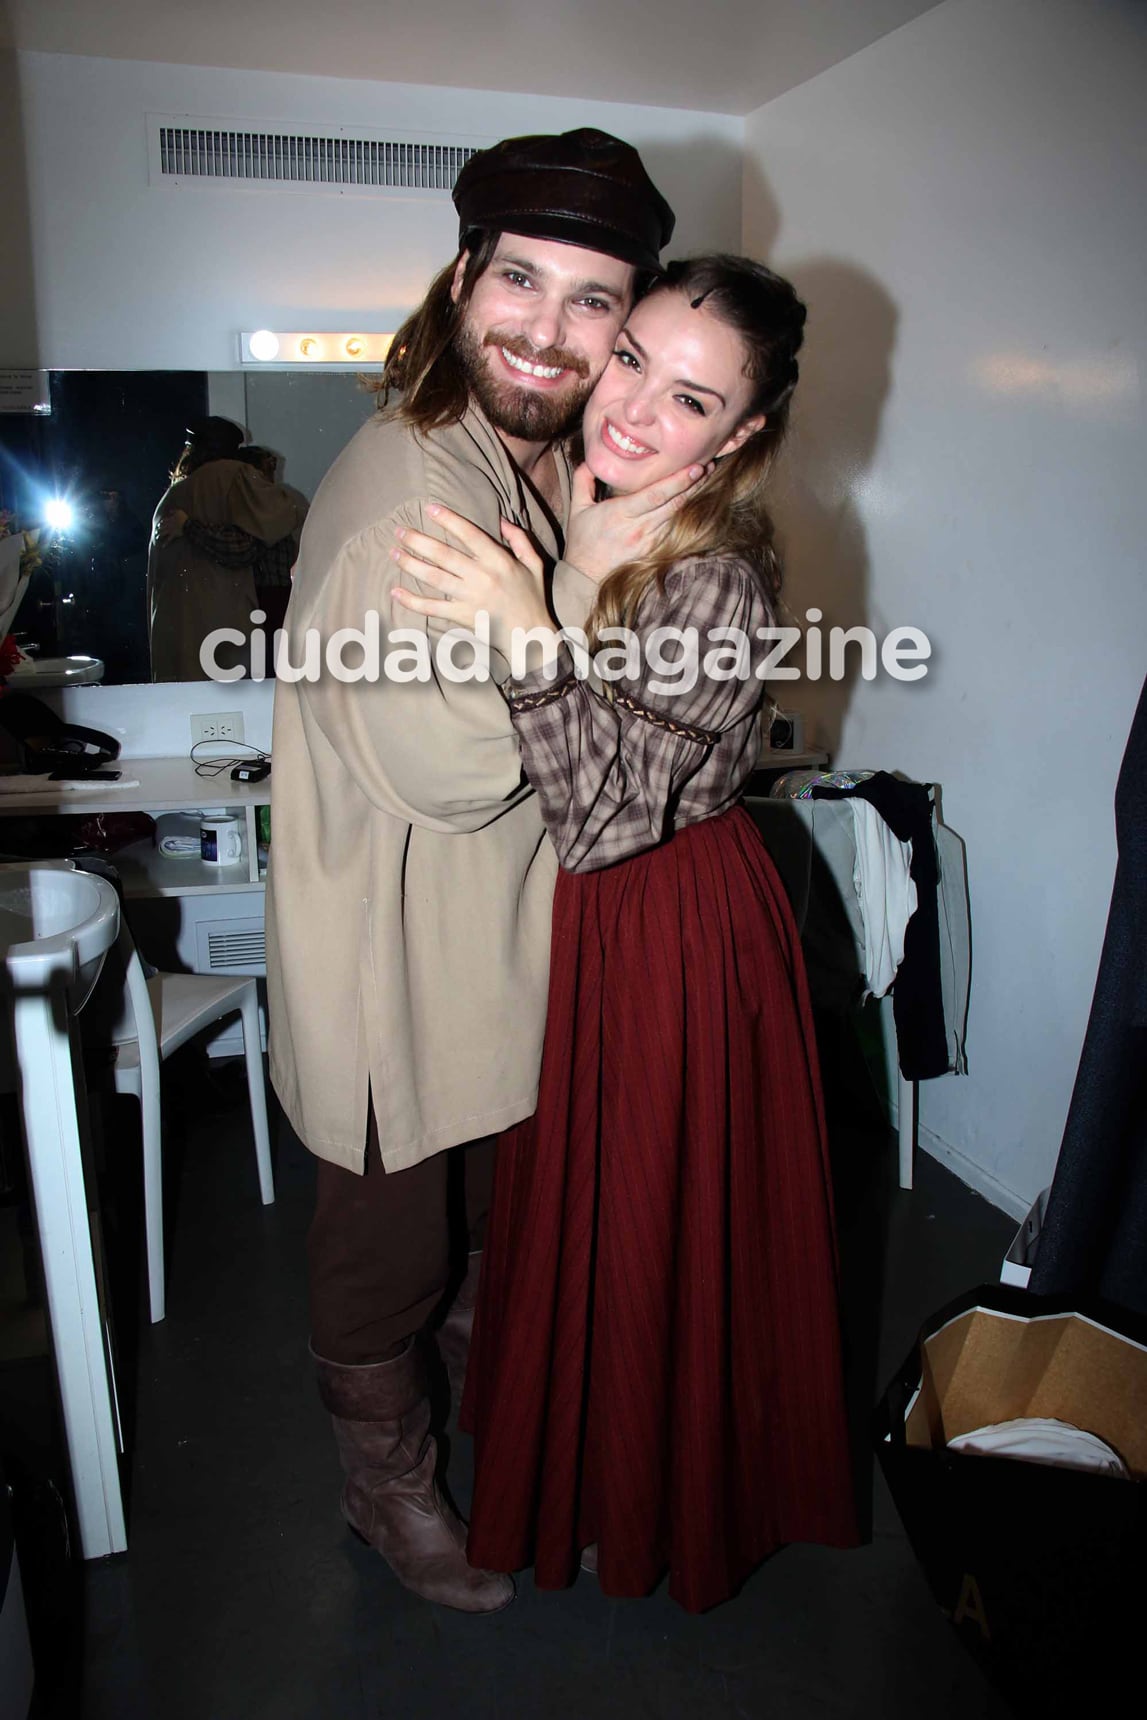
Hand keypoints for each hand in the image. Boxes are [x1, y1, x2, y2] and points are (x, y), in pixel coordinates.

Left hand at [155, 507, 187, 545]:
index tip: (158, 525)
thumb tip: (169, 511)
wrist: (188, 524)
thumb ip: (173, 511)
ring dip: (159, 535)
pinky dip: (165, 543)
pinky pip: (168, 540)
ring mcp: (170, 530)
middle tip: (155, 532)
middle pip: (161, 527)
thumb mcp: (179, 511)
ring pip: (163, 533)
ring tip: (156, 537)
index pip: (163, 521)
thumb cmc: (184, 517)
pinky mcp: (173, 535)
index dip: (160, 523)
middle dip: (158, 530)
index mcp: (169, 519)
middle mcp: (168, 525)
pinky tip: (162, 546)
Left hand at [390, 504, 553, 653]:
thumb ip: (520, 539)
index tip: (429, 508)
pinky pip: (433, 607)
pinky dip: (412, 601)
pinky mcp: (462, 616)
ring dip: (410, 564)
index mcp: (498, 560)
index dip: (448, 519)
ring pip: (434, 577)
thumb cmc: (533, 598)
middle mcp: (482, 576)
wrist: (531, 635)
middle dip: (418, 540)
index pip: (468, 534)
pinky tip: (396, 592)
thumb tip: (502, 521)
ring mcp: (470, 597)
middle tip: (399, 530)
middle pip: (443, 554)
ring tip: (394, 552)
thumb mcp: (534, 564)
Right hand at [563, 459, 710, 582]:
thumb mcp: (577, 508)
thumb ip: (582, 480)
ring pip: (677, 517)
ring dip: (692, 497)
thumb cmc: (582, 541)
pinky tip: (694, 501)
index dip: (677, 482)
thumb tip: (592, 459)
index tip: (695, 468)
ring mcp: (649, 542)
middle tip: (708, 466)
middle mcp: (638, 528)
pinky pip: (673, 530)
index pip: (655, 495)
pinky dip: (685, 514)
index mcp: (620, 514)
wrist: (586, 576)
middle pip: (673, 504)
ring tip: (706, 479)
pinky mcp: (654, 551)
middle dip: (693, 485)